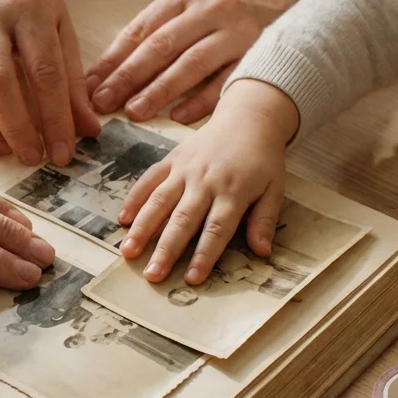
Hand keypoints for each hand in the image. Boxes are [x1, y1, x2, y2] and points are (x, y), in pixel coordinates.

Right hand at [0, 0, 101, 165]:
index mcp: (29, 6)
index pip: (44, 72)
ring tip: (2, 146)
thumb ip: (72, 79)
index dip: (55, 120)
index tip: (64, 154)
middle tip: (31, 156)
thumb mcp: (60, 27)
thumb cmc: (27, 2)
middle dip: (15, 129)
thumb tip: (87, 131)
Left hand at [86, 0, 295, 123]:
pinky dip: (201, 100)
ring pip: (192, 63)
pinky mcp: (258, 54)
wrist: (280, 11)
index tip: (89, 86)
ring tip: (135, 112)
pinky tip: (179, 117)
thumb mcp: (185, 14)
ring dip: (160, 90)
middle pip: (162, 45)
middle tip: (105, 102)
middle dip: (129, 76)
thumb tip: (100, 76)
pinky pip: (225, 82)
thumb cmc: (218, 19)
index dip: (113, 60)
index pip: (140, 30)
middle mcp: (211, 8)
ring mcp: (237, 31)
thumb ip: (149, 38)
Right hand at [117, 80, 298, 282]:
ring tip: (128, 251)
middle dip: (166, 249)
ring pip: (160, 201)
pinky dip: (134, 198)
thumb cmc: (262, 160)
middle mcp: (205, 181)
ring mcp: (185, 169)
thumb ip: (264, 220)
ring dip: (142, 227)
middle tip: (152, 275)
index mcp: (233, 191)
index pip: (217, 229)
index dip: (204, 255)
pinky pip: (149, 179)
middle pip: (183, 220)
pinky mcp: (172, 159)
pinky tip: (122, 219)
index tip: (191, 279)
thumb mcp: (274, 189)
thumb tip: (262, 253)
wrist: (248, 118)